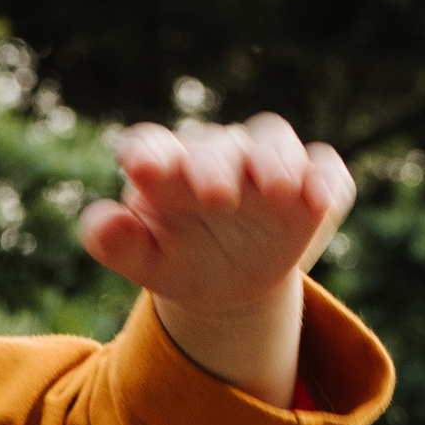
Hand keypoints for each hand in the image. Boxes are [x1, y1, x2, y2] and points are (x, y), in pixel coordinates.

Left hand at [78, 116, 353, 407]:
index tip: (142, 168)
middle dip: (217, 165)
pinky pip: (324, 170)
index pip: (154, 146)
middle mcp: (219, 154)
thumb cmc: (180, 261)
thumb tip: (98, 225)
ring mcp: (267, 164)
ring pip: (273, 142)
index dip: (149, 153)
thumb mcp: (146, 262)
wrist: (230, 282)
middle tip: (215, 195)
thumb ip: (118, 243)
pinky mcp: (310, 185)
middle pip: (219, 145)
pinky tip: (321, 202)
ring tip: (275, 187)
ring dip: (276, 160)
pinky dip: (325, 181)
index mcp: (168, 168)